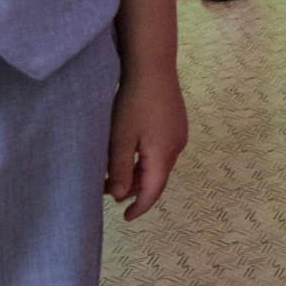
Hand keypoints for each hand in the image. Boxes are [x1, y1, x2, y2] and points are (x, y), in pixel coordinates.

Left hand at [105, 66, 187, 221]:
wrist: (153, 68)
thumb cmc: (134, 104)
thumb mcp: (121, 139)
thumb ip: (120, 170)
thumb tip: (120, 196)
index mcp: (163, 155)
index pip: (153, 191)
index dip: (140, 207)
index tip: (125, 218)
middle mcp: (177, 148)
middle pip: (156, 178)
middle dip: (133, 188)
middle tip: (106, 189)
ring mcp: (179, 134)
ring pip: (158, 164)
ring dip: (138, 172)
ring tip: (112, 171)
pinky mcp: (176, 123)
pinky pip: (161, 150)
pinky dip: (145, 159)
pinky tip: (130, 151)